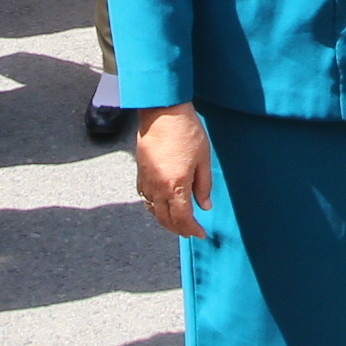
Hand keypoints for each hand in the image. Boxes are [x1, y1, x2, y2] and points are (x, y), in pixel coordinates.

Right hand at [136, 104, 211, 238]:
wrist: (163, 111)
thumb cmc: (186, 132)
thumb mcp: (203, 159)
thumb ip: (203, 185)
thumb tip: (204, 206)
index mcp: (176, 184)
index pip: (182, 218)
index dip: (192, 229)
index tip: (201, 234)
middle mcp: (158, 186)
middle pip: (166, 218)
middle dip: (178, 229)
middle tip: (189, 232)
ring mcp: (147, 180)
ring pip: (153, 210)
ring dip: (165, 220)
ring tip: (177, 222)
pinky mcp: (140, 171)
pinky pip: (144, 197)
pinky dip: (153, 206)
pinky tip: (160, 205)